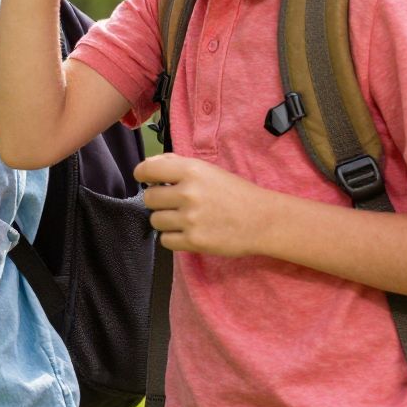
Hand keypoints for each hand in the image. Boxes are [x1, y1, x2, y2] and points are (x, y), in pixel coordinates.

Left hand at [136, 152, 264, 256]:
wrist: (263, 220)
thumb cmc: (234, 192)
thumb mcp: (208, 170)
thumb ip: (176, 164)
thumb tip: (148, 165)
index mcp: (191, 171)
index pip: (146, 170)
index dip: (143, 175)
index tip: (149, 180)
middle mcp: (188, 193)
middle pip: (148, 198)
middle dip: (159, 201)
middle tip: (176, 203)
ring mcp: (190, 219)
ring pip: (155, 220)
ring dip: (166, 221)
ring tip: (185, 219)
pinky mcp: (194, 241)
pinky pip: (165, 240)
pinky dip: (173, 238)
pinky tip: (189, 232)